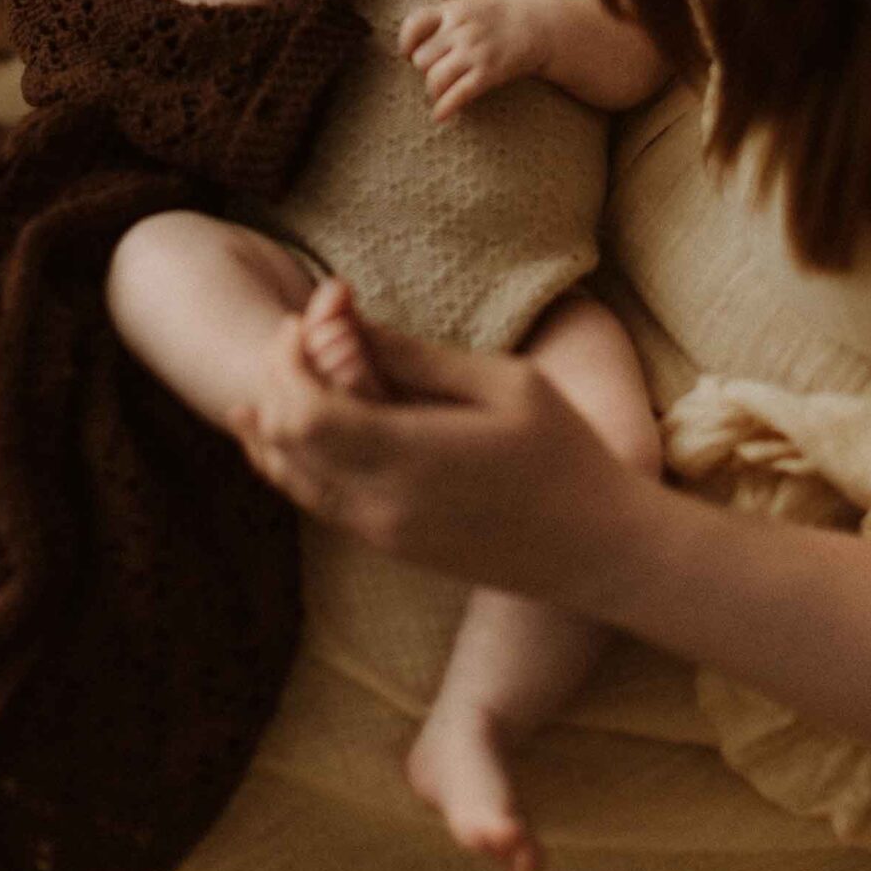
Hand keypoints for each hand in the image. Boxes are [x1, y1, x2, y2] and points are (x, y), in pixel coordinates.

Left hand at [230, 307, 654, 621]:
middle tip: (299, 336)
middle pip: (278, 442)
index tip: (305, 319)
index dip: (285, 359)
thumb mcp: (502, 383)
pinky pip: (315, 498)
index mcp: (409, 456)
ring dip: (274, 421)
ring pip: (287, 477)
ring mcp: (381, 532)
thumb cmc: (562, 451)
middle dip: (272, 381)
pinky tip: (313, 417)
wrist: (597, 551)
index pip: (299, 410)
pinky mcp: (388, 546)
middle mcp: (380, 504)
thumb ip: (416, 356)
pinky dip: (297, 455)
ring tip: (294, 368)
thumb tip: (345, 319)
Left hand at [399, 0, 551, 121]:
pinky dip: (445, 108)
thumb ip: (444, 19)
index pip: (413, 25)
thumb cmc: (500, 17)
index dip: (406, 43)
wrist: (540, 24)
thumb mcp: (470, 5)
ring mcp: (475, 52)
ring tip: (440, 92)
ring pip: (434, 79)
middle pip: (421, 58)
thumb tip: (413, 43)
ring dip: (433, 90)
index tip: (408, 54)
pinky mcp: (488, 73)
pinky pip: (457, 95)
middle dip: (425, 68)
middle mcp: (461, 30)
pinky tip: (440, 116)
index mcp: (453, 10)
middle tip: (436, 71)